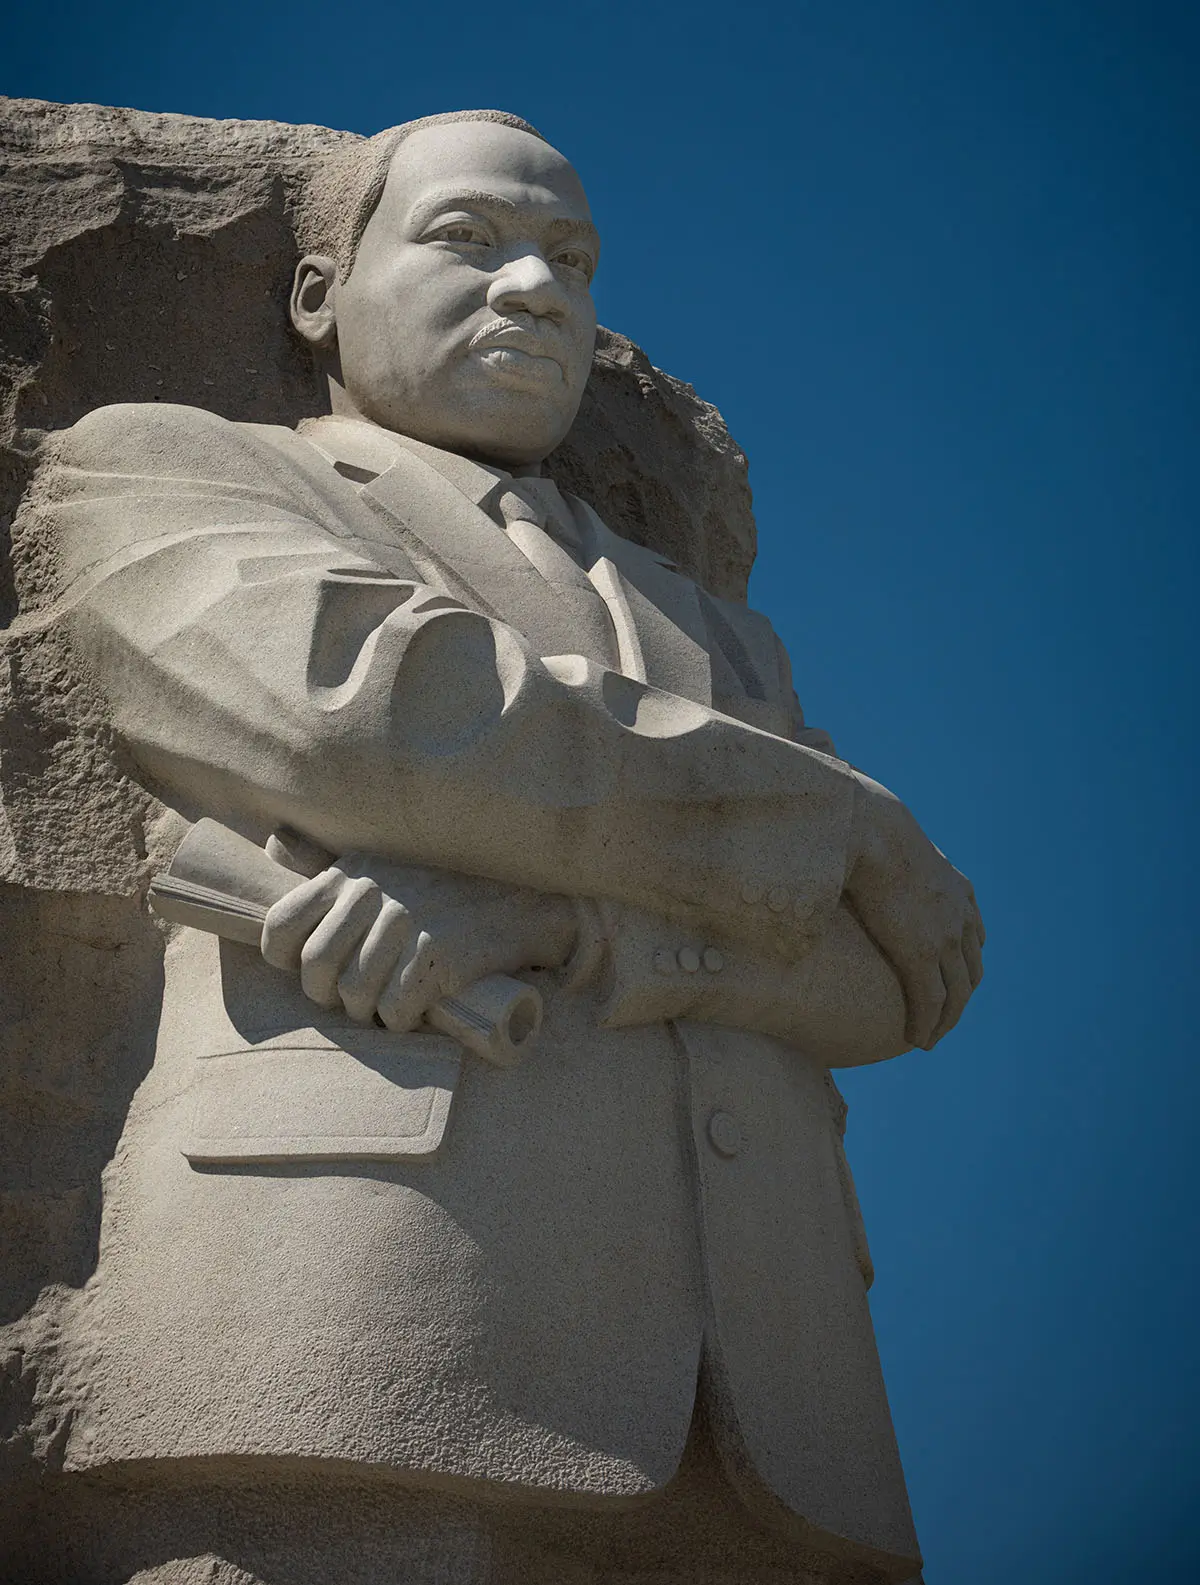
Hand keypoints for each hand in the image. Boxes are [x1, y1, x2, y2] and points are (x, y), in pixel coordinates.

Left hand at [261, 856, 576, 1030]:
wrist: (515, 901)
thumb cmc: (438, 891)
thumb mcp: (378, 862)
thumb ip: (324, 861)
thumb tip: (274, 843)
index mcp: (347, 875)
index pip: (282, 926)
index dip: (287, 961)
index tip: (315, 971)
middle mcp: (371, 892)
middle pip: (316, 968)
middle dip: (329, 996)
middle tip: (355, 998)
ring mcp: (405, 921)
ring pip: (355, 994)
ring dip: (368, 1012)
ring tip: (387, 1004)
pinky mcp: (437, 951)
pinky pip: (395, 1007)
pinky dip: (401, 1019)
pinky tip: (415, 1007)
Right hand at [843, 773, 984, 1048]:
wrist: (870, 831)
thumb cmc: (867, 830)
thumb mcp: (892, 846)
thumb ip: (887, 859)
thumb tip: (850, 856)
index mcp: (958, 890)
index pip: (975, 938)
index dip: (967, 965)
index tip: (956, 981)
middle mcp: (960, 917)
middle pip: (971, 972)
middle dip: (960, 1000)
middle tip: (943, 1020)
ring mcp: (945, 938)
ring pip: (956, 995)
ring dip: (946, 1022)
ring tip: (930, 1039)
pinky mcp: (922, 955)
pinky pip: (930, 1002)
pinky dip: (927, 1025)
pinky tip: (917, 1039)